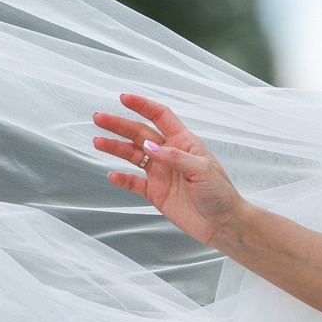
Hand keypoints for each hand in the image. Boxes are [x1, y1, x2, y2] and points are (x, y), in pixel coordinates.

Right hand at [92, 96, 246, 246]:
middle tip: (99, 118)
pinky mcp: (156, 193)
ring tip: (98, 142)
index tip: (124, 99)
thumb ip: (175, 157)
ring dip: (115, 148)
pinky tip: (112, 175)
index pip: (160, 117)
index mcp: (184, 142)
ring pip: (133, 155)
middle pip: (140, 133)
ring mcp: (161, 173)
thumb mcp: (202, 170)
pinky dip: (122, 179)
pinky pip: (134, 183)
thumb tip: (149, 146)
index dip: (143, 106)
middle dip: (120, 125)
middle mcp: (169, 154)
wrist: (222, 223)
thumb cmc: (220, 193)